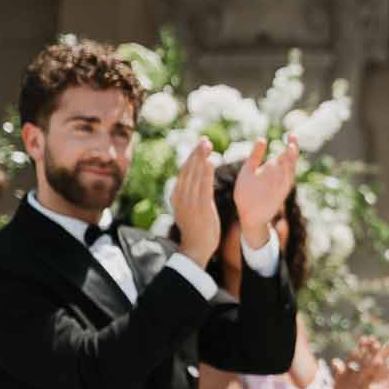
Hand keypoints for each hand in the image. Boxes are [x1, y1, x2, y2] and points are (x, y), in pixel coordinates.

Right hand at [172, 139, 221, 268]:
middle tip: (204, 140)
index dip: (191, 158)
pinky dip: (206, 172)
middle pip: (188, 169)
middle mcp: (181, 196)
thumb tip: (190, 185)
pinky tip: (211, 161)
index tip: (199, 146)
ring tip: (208, 145)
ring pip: (195, 174)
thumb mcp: (188, 210)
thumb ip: (188, 197)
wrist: (195, 248)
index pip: (183, 172)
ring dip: (201, 158)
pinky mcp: (200, 206)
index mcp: (177, 196)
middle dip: (196, 153)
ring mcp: (190, 201)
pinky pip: (203, 185)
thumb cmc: (195, 230)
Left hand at [231, 135, 299, 251]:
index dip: (290, 144)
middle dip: (292, 152)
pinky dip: (284, 177)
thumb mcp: (249, 170)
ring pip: (288, 173)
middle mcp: (280, 178)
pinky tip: (284, 167)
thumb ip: (255, 156)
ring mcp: (279, 187)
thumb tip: (262, 138)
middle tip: (291, 141)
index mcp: (274, 170)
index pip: (286, 155)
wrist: (247, 215)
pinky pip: (283, 185)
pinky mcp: (277, 197)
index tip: (290, 133)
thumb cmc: (247, 193)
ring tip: (290, 150)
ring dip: (290, 162)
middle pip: (290, 162)